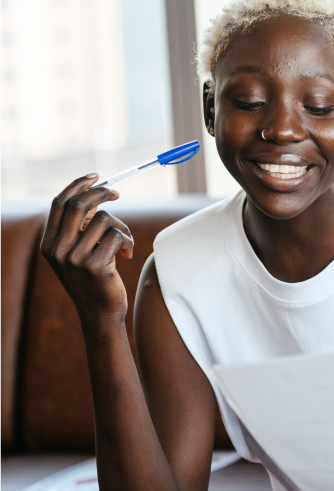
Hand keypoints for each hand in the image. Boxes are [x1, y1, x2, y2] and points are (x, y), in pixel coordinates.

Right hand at [41, 174, 133, 323]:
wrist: (101, 314)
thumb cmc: (96, 280)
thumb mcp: (79, 254)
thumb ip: (80, 230)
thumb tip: (94, 197)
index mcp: (49, 244)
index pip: (59, 203)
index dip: (77, 185)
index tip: (96, 177)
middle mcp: (57, 250)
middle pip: (79, 205)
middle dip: (101, 193)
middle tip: (117, 193)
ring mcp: (74, 258)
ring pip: (104, 219)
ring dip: (121, 227)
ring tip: (125, 242)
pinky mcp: (95, 266)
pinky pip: (116, 236)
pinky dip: (128, 241)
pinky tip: (127, 255)